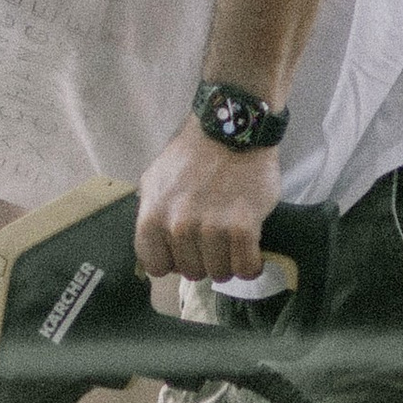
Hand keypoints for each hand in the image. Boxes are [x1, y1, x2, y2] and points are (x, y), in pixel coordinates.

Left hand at [134, 121, 283, 284]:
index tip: (185, 251)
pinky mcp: (243, 228)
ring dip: (228, 262)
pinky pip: (246, 267)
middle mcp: (178, 226)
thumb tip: (154, 246)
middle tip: (213, 241)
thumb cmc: (193, 154)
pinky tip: (251, 250)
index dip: (173, 261)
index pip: (157, 266)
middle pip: (191, 271)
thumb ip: (151, 212)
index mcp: (153, 216)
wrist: (232, 129)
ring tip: (232, 242)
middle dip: (202, 260)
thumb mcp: (155, 179)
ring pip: (219, 272)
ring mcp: (211, 228)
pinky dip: (251, 264)